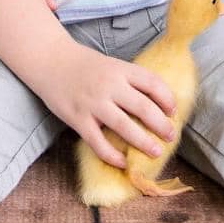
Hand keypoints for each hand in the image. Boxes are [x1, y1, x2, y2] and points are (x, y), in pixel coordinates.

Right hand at [35, 43, 176, 168]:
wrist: (50, 60)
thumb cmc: (84, 65)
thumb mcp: (111, 64)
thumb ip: (129, 81)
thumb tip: (156, 104)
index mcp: (120, 69)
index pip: (152, 83)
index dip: (167, 99)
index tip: (173, 111)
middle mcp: (109, 85)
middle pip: (144, 107)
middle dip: (161, 125)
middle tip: (170, 136)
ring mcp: (93, 103)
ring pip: (125, 127)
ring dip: (143, 142)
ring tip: (155, 152)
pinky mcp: (78, 118)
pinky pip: (98, 142)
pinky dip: (113, 155)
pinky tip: (123, 162)